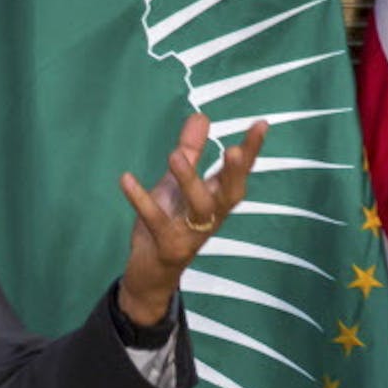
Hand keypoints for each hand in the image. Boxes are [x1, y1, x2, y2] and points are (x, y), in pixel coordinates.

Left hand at [117, 112, 267, 324]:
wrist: (149, 272)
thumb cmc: (168, 222)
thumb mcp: (177, 184)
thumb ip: (190, 151)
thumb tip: (201, 115)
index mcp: (215, 200)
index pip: (238, 173)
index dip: (252, 152)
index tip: (262, 124)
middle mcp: (210, 217)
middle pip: (230, 194)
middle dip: (235, 173)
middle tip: (233, 149)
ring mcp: (191, 234)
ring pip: (199, 208)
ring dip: (189, 181)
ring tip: (174, 155)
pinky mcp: (168, 247)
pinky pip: (157, 221)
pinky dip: (142, 200)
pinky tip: (126, 179)